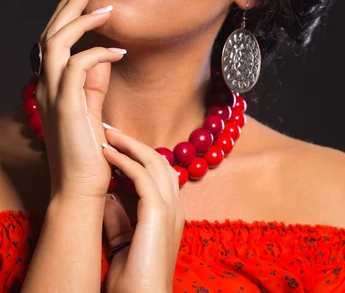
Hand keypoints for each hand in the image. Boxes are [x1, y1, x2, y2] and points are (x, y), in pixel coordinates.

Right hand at [34, 0, 124, 199]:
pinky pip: (78, 66)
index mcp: (50, 84)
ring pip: (57, 42)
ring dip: (81, 20)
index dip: (66, 12)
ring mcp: (52, 94)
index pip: (53, 38)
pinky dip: (98, 53)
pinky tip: (119, 51)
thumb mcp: (90, 109)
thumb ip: (93, 82)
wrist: (80, 187)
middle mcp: (45, 85)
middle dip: (70, 2)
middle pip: (51, 32)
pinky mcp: (66, 105)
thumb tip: (103, 56)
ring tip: (105, 7)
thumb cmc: (87, 150)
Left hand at [102, 128, 184, 292]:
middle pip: (159, 161)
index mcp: (169, 213)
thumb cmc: (133, 283)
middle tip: (110, 131)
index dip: (138, 155)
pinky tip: (108, 155)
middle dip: (134, 143)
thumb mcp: (122, 242)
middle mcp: (174, 207)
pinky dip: (125, 161)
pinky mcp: (158, 214)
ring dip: (129, 145)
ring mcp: (169, 210)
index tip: (114, 144)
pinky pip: (143, 177)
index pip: (158, 173)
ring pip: (154, 162)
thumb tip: (107, 194)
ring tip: (107, 134)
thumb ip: (118, 218)